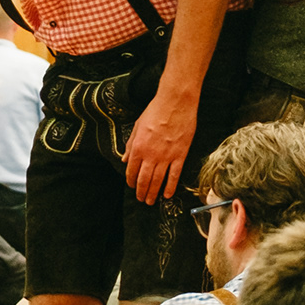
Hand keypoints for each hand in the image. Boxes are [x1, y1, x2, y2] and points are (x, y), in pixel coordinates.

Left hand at [125, 82, 198, 207]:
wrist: (175, 103)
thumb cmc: (155, 111)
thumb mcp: (137, 126)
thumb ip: (130, 145)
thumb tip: (124, 159)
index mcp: (138, 147)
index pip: (131, 170)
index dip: (130, 181)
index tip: (132, 187)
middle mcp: (150, 155)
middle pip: (144, 179)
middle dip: (141, 192)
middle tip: (142, 200)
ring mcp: (166, 156)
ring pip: (158, 181)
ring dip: (153, 193)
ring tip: (151, 201)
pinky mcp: (180, 155)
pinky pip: (174, 175)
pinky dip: (170, 187)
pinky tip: (167, 195)